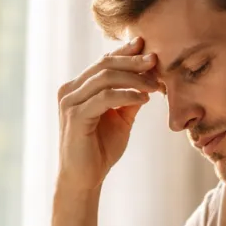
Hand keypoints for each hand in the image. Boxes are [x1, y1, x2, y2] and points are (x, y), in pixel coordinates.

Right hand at [56, 36, 160, 191]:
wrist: (85, 178)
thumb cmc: (100, 149)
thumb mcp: (120, 118)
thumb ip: (129, 97)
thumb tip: (148, 76)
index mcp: (78, 88)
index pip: (103, 62)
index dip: (125, 52)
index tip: (146, 46)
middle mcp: (69, 90)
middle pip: (104, 64)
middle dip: (132, 60)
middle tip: (155, 60)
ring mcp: (70, 102)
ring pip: (105, 77)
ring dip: (134, 78)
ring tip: (155, 86)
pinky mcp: (75, 116)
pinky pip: (105, 97)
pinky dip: (127, 95)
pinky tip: (143, 99)